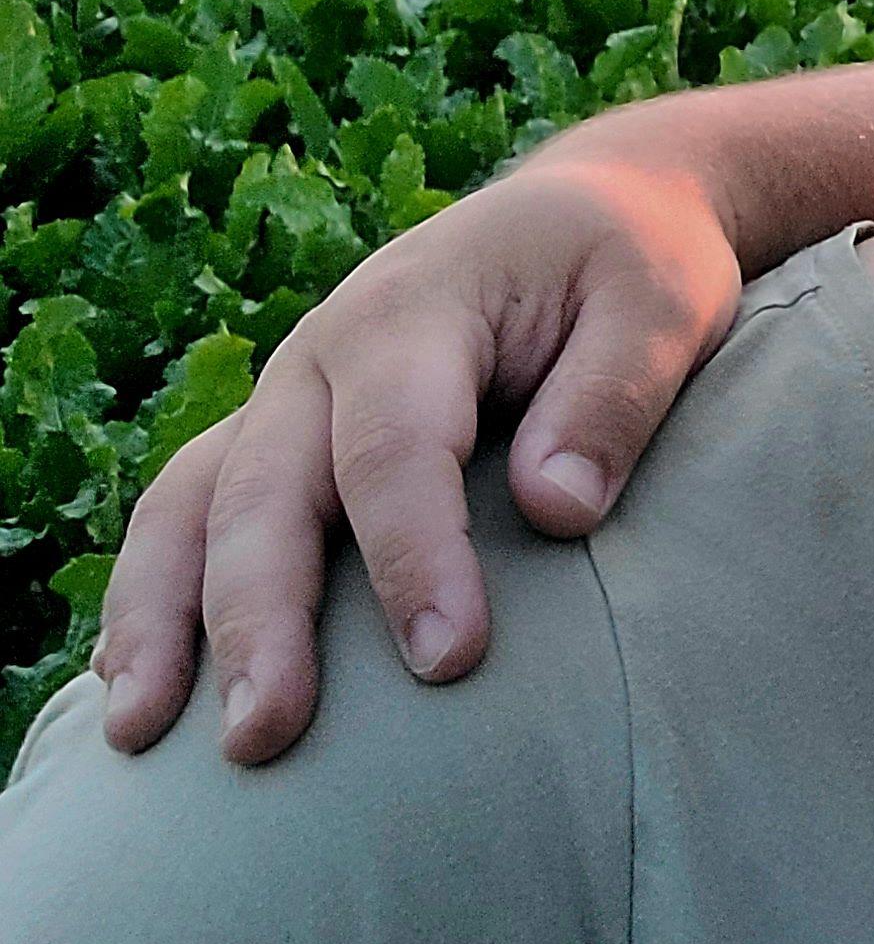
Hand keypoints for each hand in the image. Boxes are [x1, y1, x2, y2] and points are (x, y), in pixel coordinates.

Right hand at [93, 145, 743, 763]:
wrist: (591, 207)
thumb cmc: (631, 262)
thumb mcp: (662, 301)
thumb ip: (615, 396)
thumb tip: (558, 509)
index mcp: (417, 310)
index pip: (396, 446)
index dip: (414, 554)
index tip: (447, 658)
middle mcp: (324, 353)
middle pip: (268, 491)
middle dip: (257, 617)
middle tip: (263, 735)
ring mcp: (288, 396)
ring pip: (191, 505)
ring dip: (160, 619)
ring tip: (141, 734)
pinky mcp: (280, 435)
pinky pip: (187, 512)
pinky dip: (150, 595)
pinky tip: (142, 689)